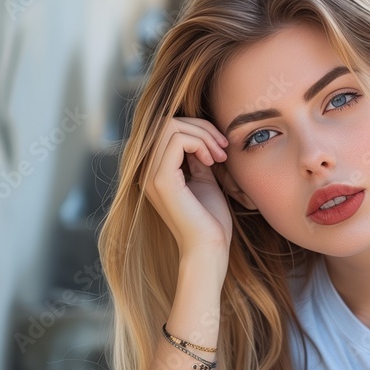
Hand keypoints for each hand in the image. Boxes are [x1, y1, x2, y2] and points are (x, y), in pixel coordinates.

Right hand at [141, 116, 233, 263]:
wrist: (209, 247)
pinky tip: (211, 161)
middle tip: (223, 148)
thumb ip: (196, 156)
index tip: (221, 147)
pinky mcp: (161, 179)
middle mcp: (146, 170)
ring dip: (203, 135)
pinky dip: (199, 143)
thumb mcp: (203, 178)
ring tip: (220, 156)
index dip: (197, 129)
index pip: (167, 129)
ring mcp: (150, 174)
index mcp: (154, 170)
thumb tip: (198, 133)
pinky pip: (177, 139)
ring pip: (171, 126)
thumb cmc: (210, 219)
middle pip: (167, 122)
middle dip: (201, 128)